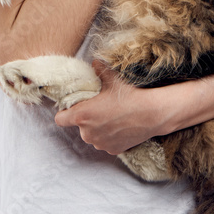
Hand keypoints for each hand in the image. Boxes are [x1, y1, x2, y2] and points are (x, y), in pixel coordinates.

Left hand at [53, 61, 171, 155]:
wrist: (153, 113)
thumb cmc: (130, 95)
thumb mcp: (112, 78)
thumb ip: (99, 69)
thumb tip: (94, 63)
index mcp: (82, 116)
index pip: (60, 119)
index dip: (64, 113)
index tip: (73, 107)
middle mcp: (87, 134)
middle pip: (79, 126)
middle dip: (86, 119)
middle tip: (100, 108)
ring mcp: (100, 144)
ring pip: (93, 135)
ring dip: (98, 129)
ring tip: (112, 117)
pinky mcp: (113, 150)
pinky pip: (106, 142)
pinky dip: (110, 137)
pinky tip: (121, 126)